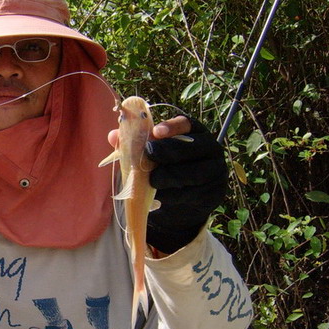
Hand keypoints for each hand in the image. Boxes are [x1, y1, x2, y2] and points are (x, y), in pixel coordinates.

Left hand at [143, 116, 227, 253]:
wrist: (180, 204)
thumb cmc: (164, 172)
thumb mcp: (148, 157)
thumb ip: (133, 145)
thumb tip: (113, 136)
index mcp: (195, 133)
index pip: (188, 123)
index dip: (172, 126)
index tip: (155, 131)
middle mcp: (210, 148)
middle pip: (192, 147)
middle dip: (167, 151)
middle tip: (148, 156)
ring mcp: (215, 170)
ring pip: (191, 172)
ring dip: (167, 176)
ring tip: (152, 180)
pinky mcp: (214, 192)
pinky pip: (192, 193)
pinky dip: (173, 195)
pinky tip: (162, 196)